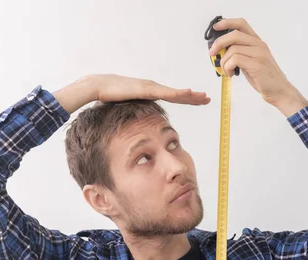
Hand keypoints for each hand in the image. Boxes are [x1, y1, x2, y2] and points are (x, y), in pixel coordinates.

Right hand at [89, 74, 210, 104]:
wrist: (100, 86)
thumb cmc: (111, 96)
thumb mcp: (128, 107)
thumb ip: (136, 113)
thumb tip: (139, 124)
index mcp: (151, 92)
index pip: (173, 96)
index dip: (187, 99)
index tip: (199, 100)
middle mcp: (154, 88)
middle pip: (178, 94)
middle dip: (194, 97)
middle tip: (208, 99)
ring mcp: (152, 87)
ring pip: (176, 93)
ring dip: (191, 95)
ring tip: (204, 97)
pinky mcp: (147, 89)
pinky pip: (166, 93)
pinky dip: (179, 93)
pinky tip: (190, 93)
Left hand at [208, 18, 299, 105]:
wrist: (278, 90)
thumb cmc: (262, 77)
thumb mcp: (251, 61)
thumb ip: (240, 53)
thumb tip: (221, 50)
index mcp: (257, 42)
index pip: (241, 24)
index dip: (227, 23)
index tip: (215, 27)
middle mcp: (259, 45)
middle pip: (234, 35)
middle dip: (219, 43)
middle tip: (211, 54)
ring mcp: (259, 54)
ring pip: (232, 50)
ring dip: (223, 62)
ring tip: (226, 71)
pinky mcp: (257, 65)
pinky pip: (235, 60)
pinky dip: (228, 67)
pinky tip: (230, 74)